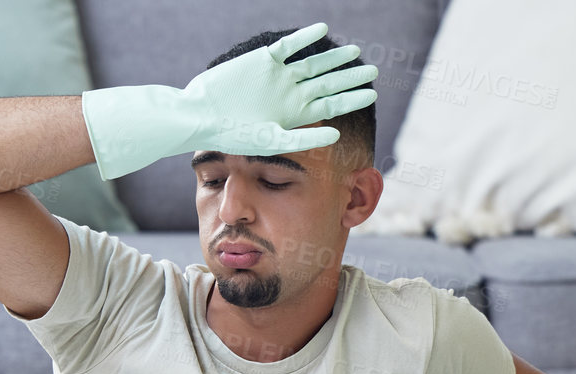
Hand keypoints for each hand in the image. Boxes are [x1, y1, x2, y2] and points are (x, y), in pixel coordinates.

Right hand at [80, 23, 378, 179]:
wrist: (200, 116)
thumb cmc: (232, 136)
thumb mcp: (272, 141)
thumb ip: (304, 137)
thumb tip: (337, 134)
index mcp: (295, 115)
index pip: (331, 104)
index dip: (352, 98)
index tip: (373, 93)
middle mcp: (290, 94)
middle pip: (327, 82)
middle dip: (350, 76)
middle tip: (375, 69)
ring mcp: (278, 75)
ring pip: (313, 63)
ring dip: (334, 57)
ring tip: (356, 51)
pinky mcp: (263, 59)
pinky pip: (288, 46)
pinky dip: (305, 38)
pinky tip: (322, 30)